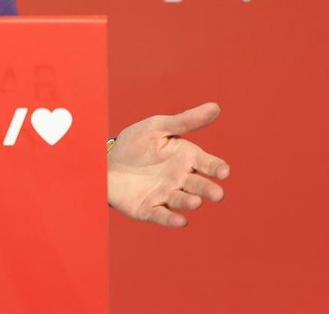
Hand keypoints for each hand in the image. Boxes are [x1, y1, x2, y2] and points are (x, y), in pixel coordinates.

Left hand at [107, 101, 228, 227]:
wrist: (106, 161)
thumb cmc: (136, 143)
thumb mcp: (158, 127)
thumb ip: (186, 121)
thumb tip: (215, 107)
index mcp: (186, 158)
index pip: (208, 163)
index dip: (217, 168)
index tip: (223, 171)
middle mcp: (181, 179)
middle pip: (199, 185)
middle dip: (208, 189)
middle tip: (217, 194)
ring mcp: (166, 194)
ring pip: (182, 201)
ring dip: (189, 202)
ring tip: (195, 202)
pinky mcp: (150, 209)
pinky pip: (162, 215)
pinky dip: (171, 219)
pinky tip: (180, 221)